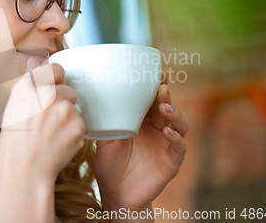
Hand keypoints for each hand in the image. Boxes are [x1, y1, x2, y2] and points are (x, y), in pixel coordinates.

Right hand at [0, 58, 84, 181]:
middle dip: (63, 101)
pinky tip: (58, 143)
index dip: (57, 79)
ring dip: (68, 117)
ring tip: (51, 134)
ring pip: (75, 108)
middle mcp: (47, 93)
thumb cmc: (15, 141)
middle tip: (49, 120)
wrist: (24, 171)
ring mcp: (64, 109)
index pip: (55, 68)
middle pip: (68, 88)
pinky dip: (73, 133)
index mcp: (28, 86)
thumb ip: (30, 83)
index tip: (54, 89)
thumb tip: (39, 63)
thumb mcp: (14, 105)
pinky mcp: (78, 125)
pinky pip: (80, 124)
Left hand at [94, 69, 187, 212]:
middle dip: (165, 94)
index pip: (151, 98)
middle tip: (160, 86)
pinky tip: (168, 133)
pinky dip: (176, 139)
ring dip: (173, 113)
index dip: (155, 84)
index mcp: (142, 119)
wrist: (116, 194)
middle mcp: (156, 128)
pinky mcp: (172, 161)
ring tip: (164, 108)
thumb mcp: (104, 139)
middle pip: (166, 106)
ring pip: (178, 123)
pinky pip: (179, 147)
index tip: (156, 71)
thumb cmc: (110, 164)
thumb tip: (86, 98)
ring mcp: (166, 144)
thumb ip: (103, 121)